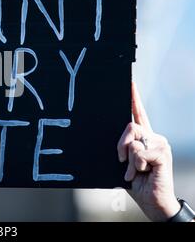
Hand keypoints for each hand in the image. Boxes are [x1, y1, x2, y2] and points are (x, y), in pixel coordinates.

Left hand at [117, 82, 179, 220]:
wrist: (151, 201)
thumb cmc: (136, 182)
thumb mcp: (124, 162)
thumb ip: (123, 147)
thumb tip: (121, 142)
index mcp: (142, 137)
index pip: (137, 113)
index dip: (134, 97)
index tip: (130, 82)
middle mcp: (152, 136)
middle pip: (129, 126)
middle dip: (120, 145)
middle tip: (122, 161)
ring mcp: (159, 143)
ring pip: (133, 140)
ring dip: (129, 160)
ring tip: (137, 172)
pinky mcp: (162, 152)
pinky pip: (139, 153)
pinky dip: (137, 166)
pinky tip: (145, 173)